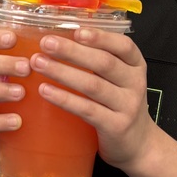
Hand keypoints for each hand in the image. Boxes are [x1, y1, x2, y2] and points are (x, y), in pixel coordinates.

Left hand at [29, 27, 155, 169]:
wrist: (138, 145)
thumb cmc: (119, 105)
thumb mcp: (118, 79)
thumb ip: (98, 60)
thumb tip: (60, 37)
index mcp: (135, 65)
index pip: (123, 45)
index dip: (100, 37)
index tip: (76, 30)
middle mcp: (135, 83)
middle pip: (104, 63)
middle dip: (72, 51)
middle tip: (46, 43)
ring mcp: (127, 106)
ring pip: (93, 86)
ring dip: (63, 72)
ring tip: (39, 63)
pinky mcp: (116, 126)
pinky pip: (87, 110)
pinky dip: (65, 99)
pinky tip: (45, 90)